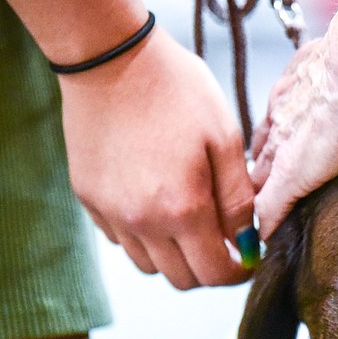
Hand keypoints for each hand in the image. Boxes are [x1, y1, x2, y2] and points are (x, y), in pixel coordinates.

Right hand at [59, 26, 254, 288]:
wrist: (109, 58)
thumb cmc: (176, 90)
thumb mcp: (224, 138)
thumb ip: (239, 198)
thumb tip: (248, 242)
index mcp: (183, 209)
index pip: (215, 274)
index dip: (237, 271)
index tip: (247, 256)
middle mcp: (142, 222)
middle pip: (182, 279)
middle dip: (208, 268)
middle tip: (222, 239)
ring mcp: (110, 214)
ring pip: (150, 266)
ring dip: (175, 255)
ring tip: (188, 218)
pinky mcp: (89, 201)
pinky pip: (122, 240)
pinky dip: (143, 235)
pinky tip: (155, 200)